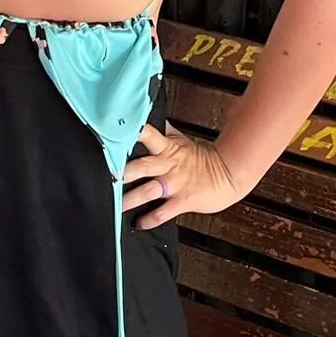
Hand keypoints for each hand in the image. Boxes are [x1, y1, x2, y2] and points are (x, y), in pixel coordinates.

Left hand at [120, 124, 246, 229]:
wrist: (227, 174)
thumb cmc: (200, 158)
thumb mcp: (180, 140)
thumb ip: (161, 130)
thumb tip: (145, 113)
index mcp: (166, 148)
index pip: (147, 135)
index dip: (132, 134)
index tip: (113, 134)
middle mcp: (167, 166)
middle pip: (142, 166)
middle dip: (124, 171)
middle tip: (108, 175)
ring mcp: (174, 185)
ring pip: (147, 191)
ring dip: (130, 199)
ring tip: (115, 205)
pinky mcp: (181, 202)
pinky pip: (162, 213)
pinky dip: (149, 220)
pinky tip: (138, 223)